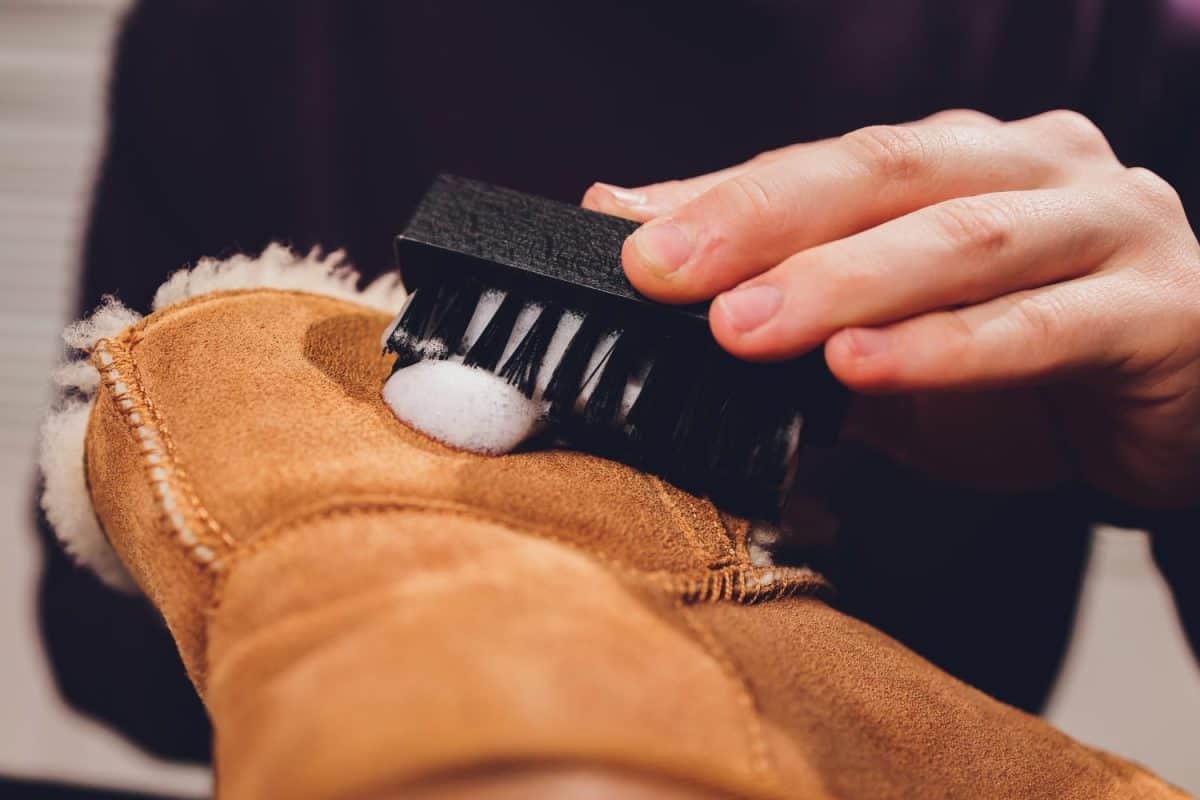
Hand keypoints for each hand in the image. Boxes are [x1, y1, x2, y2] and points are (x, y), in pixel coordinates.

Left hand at [582, 110, 1199, 507]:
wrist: (1185, 415)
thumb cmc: (1029, 372)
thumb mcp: (892, 334)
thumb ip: (793, 297)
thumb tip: (653, 256)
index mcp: (961, 161)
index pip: (825, 165)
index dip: (722, 199)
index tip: (624, 236)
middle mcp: (1031, 168)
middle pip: (885, 171)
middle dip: (762, 221)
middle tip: (662, 271)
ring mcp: (1106, 224)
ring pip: (960, 238)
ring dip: (842, 283)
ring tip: (744, 327)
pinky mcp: (1163, 308)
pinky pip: (1043, 325)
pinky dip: (947, 350)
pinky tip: (866, 371)